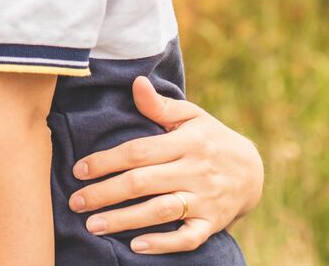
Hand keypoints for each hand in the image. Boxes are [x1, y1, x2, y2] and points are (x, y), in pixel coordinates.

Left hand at [68, 76, 262, 254]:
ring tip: (93, 225)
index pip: (139, 151)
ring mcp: (205, 199)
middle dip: (105, 193)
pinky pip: (187, 238)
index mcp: (187, 142)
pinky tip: (136, 246)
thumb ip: (159, 105)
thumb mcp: (191, 116)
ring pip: (161, 211)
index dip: (106, 161)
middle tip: (75, 202)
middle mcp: (195, 171)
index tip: (79, 170)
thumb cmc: (210, 138)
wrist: (253, 170)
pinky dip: (163, 243)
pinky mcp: (212, 223)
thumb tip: (135, 83)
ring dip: (125, 220)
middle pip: (143, 182)